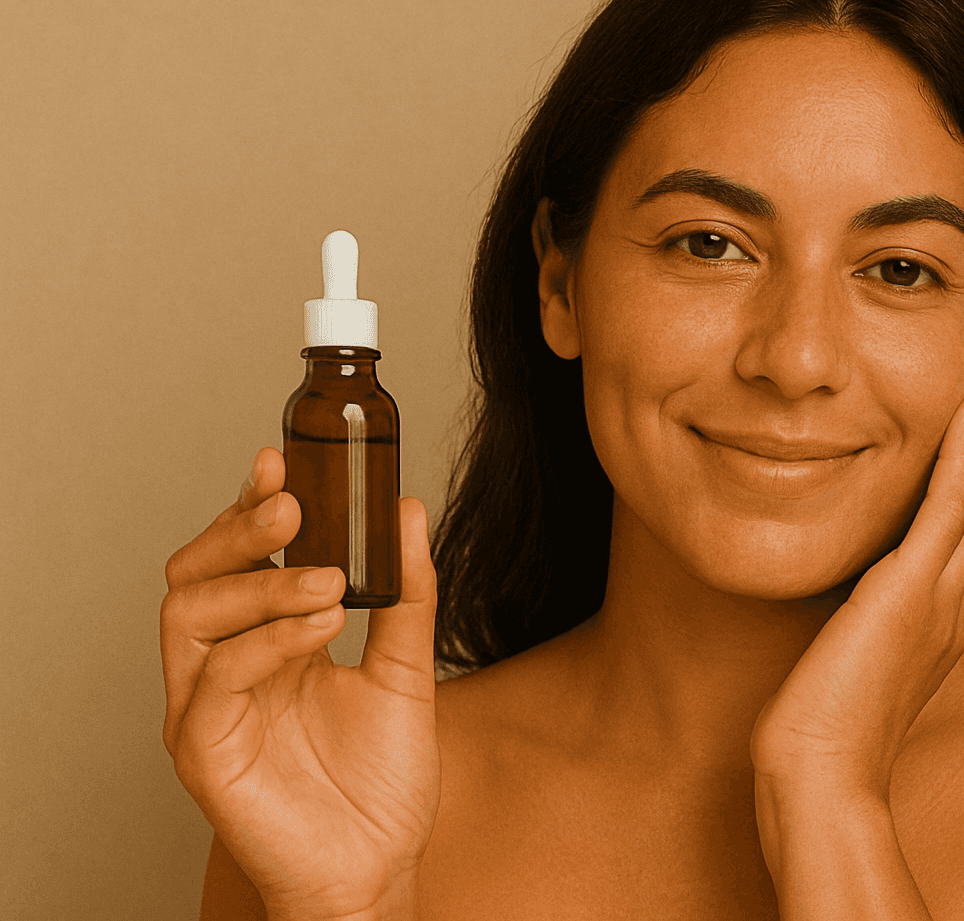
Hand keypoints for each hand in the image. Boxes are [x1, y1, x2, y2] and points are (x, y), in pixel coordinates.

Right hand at [160, 447, 440, 920]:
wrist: (380, 865)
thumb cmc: (381, 780)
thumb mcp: (408, 672)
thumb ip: (406, 596)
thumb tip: (407, 512)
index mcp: (267, 642)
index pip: (238, 560)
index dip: (248, 508)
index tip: (280, 462)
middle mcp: (226, 668)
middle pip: (196, 575)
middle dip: (240, 531)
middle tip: (294, 507)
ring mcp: (207, 708)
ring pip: (190, 617)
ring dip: (261, 586)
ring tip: (330, 583)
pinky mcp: (203, 752)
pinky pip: (214, 682)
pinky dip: (267, 643)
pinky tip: (321, 627)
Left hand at [750, 380, 963, 799]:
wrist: (822, 777)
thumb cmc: (819, 736)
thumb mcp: (841, 666)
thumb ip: (848, 630)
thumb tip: (828, 604)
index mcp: (935, 626)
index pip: (960, 536)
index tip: (962, 435)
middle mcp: (948, 608)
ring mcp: (938, 600)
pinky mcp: (912, 592)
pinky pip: (950, 508)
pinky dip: (961, 458)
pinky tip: (963, 417)